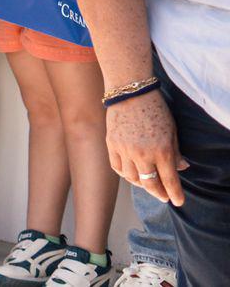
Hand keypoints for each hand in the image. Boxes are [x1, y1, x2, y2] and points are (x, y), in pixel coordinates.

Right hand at [107, 90, 188, 206]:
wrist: (130, 92)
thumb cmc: (155, 109)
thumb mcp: (172, 130)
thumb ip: (176, 152)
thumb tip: (181, 168)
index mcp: (161, 150)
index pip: (169, 181)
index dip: (175, 194)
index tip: (177, 201)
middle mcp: (142, 154)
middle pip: (149, 183)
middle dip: (158, 193)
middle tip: (163, 196)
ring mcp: (125, 150)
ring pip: (132, 178)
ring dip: (141, 184)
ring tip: (146, 183)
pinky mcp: (111, 144)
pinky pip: (117, 167)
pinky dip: (125, 174)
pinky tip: (131, 173)